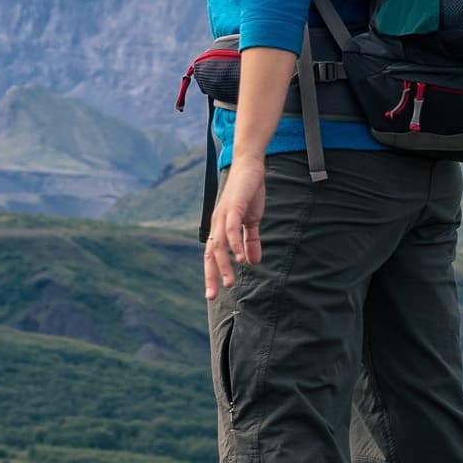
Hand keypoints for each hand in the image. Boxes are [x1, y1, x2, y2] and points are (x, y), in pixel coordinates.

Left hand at [204, 161, 264, 299]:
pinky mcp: (233, 207)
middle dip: (210, 276)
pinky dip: (234, 245)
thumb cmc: (248, 193)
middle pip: (210, 254)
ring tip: (229, 283)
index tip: (212, 294)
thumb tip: (252, 263)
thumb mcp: (251, 221)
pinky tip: (239, 259)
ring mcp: (223, 215)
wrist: (250, 166)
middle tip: (212, 296)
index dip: (211, 273)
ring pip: (219, 245)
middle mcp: (217, 223)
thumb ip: (251, 242)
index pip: (212, 255)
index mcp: (220, 228)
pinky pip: (231, 230)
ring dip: (223, 265)